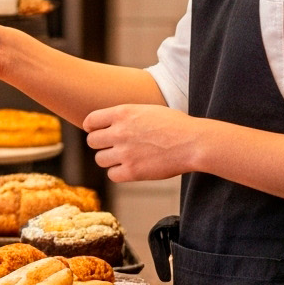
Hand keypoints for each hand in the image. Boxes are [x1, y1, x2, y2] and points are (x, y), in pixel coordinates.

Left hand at [84, 103, 207, 181]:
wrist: (193, 142)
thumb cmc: (175, 125)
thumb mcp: (147, 110)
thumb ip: (126, 116)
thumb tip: (109, 124)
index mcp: (122, 113)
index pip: (90, 121)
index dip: (93, 128)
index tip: (99, 132)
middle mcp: (120, 132)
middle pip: (92, 142)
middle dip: (101, 144)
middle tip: (114, 146)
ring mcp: (125, 152)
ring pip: (100, 159)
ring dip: (109, 159)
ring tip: (124, 157)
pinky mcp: (133, 171)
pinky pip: (112, 175)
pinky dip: (119, 173)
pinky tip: (131, 168)